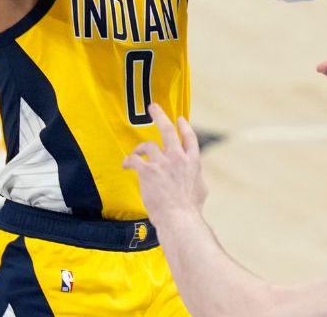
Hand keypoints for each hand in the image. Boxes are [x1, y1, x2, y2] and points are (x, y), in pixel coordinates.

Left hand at [122, 104, 208, 225]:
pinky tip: (126, 165)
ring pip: (148, 145)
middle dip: (160, 116)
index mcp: (192, 162)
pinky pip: (134, 160)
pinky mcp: (148, 171)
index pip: (189, 138)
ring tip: (136, 152)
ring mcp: (163, 163)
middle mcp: (178, 158)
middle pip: (168, 130)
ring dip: (140, 148)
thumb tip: (197, 178)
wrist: (179, 218)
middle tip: (153, 107)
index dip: (183, 126)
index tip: (179, 119)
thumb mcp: (201, 190)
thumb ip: (196, 178)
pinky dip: (129, 161)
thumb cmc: (190, 209)